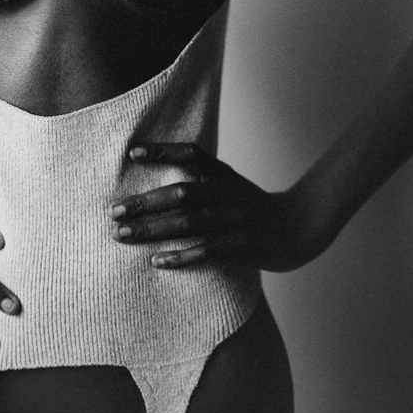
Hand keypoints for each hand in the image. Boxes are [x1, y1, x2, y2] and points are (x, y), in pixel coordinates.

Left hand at [110, 142, 325, 272]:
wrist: (298, 229)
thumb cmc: (251, 207)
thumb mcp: (230, 183)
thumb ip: (201, 178)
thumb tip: (156, 179)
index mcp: (224, 174)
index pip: (191, 154)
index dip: (163, 151)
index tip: (132, 153)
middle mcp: (228, 194)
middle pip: (182, 194)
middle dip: (145, 202)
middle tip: (113, 210)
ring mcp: (236, 221)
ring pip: (188, 224)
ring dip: (152, 230)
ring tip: (122, 235)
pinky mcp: (242, 247)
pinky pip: (207, 252)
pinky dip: (180, 257)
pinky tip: (155, 261)